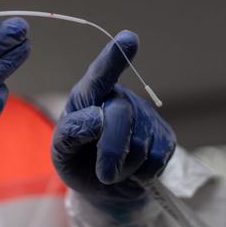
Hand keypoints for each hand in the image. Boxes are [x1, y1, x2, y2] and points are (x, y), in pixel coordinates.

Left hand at [51, 31, 175, 205]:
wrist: (102, 187)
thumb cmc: (77, 160)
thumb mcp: (61, 151)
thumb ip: (71, 133)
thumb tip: (98, 118)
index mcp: (88, 96)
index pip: (99, 75)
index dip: (114, 57)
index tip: (128, 39)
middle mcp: (118, 98)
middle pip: (120, 115)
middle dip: (110, 150)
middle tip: (103, 174)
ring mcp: (144, 115)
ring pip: (140, 141)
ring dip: (124, 167)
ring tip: (114, 168)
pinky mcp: (164, 135)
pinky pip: (158, 156)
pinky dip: (143, 173)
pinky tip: (134, 169)